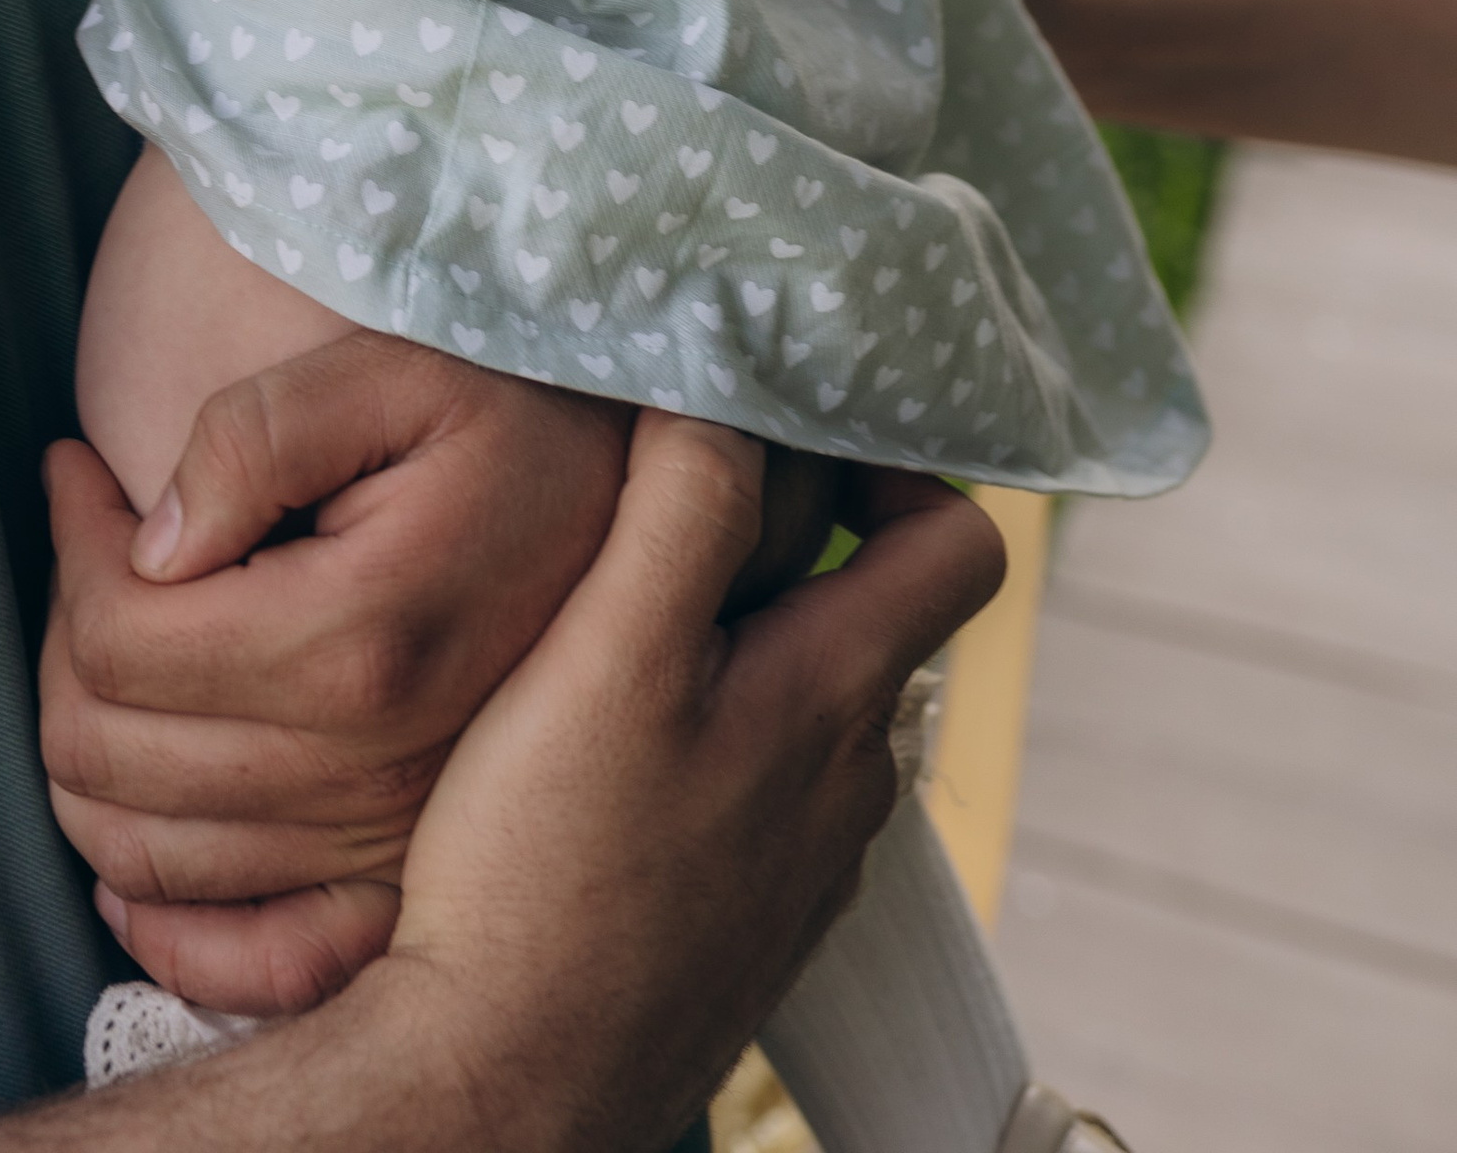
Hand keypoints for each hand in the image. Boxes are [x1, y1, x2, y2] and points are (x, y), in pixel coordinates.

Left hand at [41, 335, 633, 1014]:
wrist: (639, 504)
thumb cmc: (505, 414)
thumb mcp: (394, 368)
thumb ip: (257, 433)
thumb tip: (152, 543)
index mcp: (358, 637)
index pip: (119, 636)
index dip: (72, 544)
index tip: (78, 473)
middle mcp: (371, 766)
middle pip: (108, 750)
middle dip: (62, 641)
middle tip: (91, 548)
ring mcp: (386, 840)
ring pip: (141, 852)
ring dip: (87, 750)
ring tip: (110, 643)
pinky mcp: (403, 882)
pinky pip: (251, 962)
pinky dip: (167, 929)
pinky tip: (133, 852)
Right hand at [350, 421, 1006, 1152]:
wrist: (505, 1082)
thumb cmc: (547, 865)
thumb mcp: (608, 648)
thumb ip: (684, 506)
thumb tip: (727, 385)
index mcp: (840, 697)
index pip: (961, 542)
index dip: (892, 466)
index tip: (781, 441)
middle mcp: (851, 784)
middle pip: (872, 613)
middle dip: (789, 542)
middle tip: (666, 509)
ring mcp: (803, 864)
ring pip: (804, 703)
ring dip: (735, 645)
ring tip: (609, 621)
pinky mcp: (742, 920)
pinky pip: (753, 789)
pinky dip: (702, 740)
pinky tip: (598, 748)